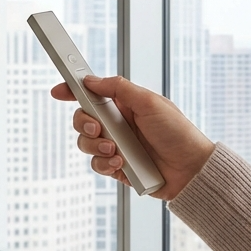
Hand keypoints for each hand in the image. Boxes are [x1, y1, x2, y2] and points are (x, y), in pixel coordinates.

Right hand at [50, 75, 214, 200]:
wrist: (191, 170)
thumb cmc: (177, 132)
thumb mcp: (149, 102)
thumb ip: (118, 88)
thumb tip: (92, 81)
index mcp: (124, 104)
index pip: (92, 94)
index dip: (73, 91)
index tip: (59, 91)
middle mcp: (118, 124)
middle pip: (82, 119)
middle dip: (84, 124)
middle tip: (98, 129)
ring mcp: (117, 146)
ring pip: (86, 144)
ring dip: (96, 146)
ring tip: (116, 150)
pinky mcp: (118, 168)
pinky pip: (97, 165)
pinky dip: (105, 164)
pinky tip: (120, 164)